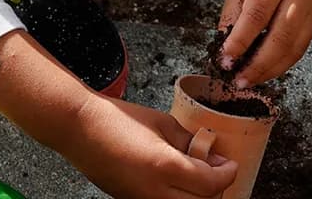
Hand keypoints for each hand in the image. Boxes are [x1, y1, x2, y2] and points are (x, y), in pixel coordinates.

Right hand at [64, 94, 237, 198]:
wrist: (81, 130)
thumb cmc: (119, 121)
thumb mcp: (164, 124)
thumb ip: (189, 142)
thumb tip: (209, 155)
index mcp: (166, 167)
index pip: (211, 184)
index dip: (227, 174)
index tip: (230, 164)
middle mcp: (154, 192)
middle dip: (215, 189)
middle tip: (217, 170)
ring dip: (197, 195)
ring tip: (198, 175)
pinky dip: (178, 197)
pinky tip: (178, 180)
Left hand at [216, 0, 311, 85]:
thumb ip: (233, 13)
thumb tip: (225, 49)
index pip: (256, 16)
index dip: (240, 42)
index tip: (225, 61)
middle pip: (280, 36)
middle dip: (258, 64)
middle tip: (238, 81)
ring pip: (294, 46)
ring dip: (272, 69)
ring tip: (251, 80)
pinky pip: (302, 46)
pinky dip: (285, 62)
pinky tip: (268, 70)